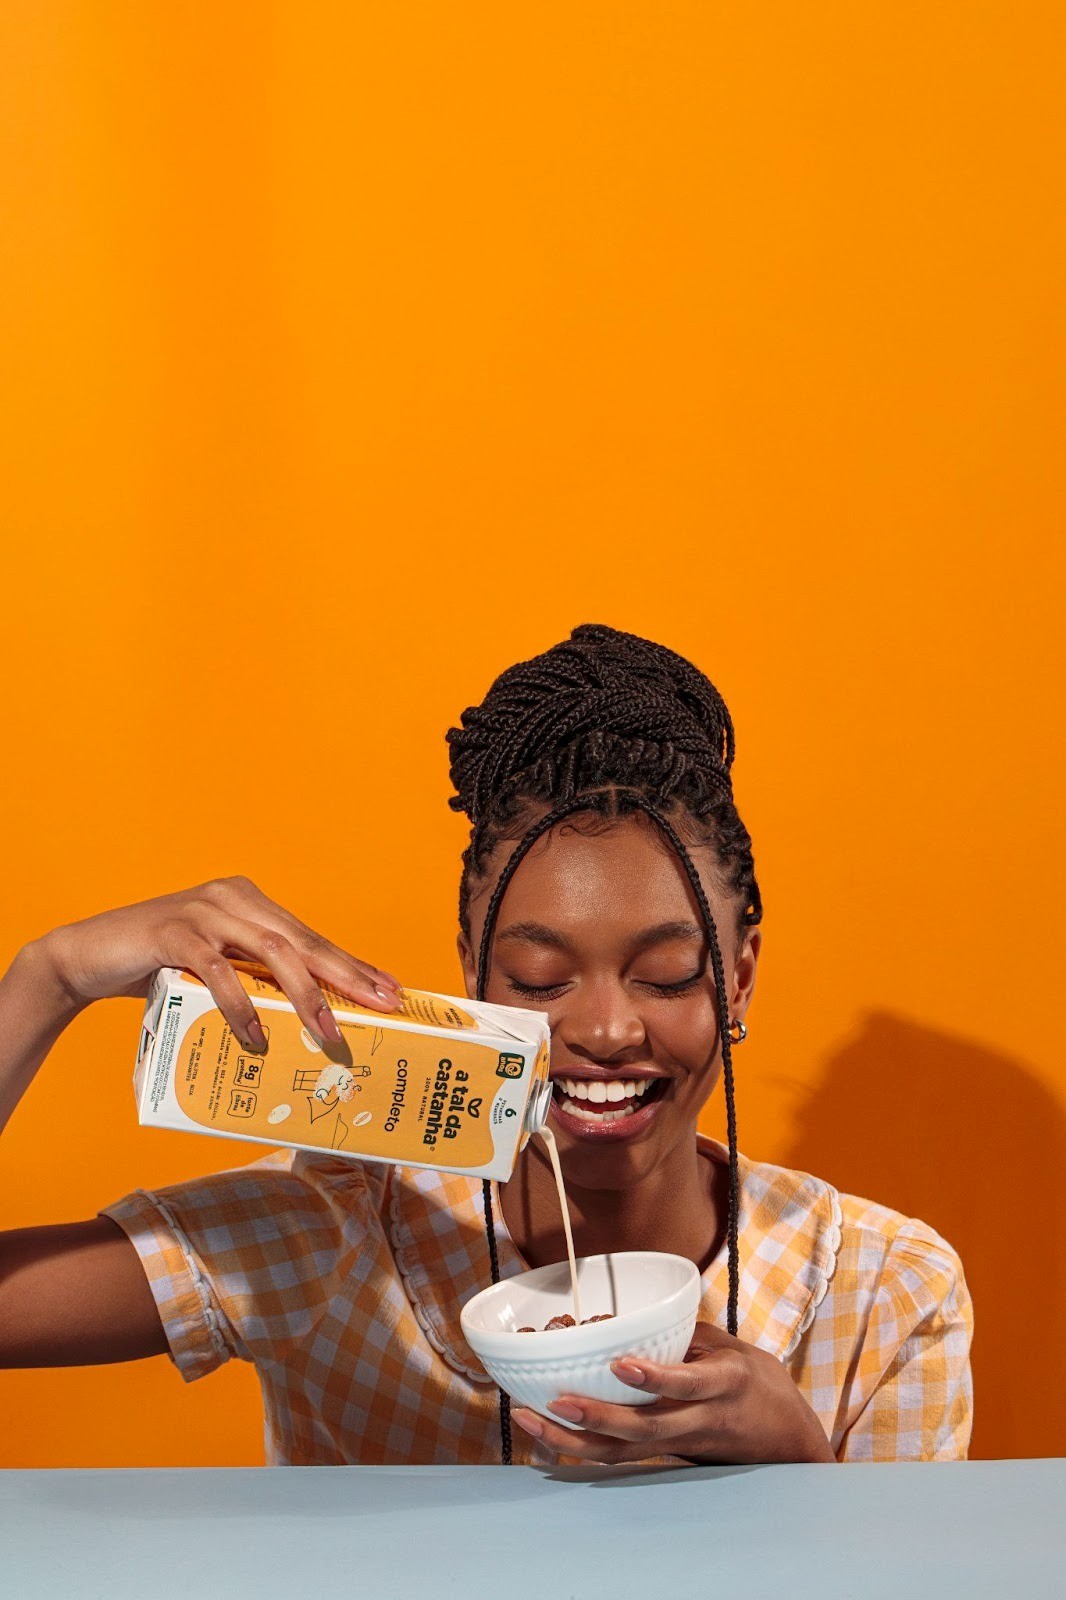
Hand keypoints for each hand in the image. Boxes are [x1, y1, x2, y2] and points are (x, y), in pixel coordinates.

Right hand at [38, 876, 401, 1051]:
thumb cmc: (158, 968)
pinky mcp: (173, 932)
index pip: (311, 937)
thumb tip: (303, 1021)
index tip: (389, 990)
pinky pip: (218, 970)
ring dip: (305, 995)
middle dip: (347, 976)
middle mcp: (234, 897)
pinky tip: (257, 1036)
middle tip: (382, 1005)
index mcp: (250, 902)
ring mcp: (204, 910)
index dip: (351, 964)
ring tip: (329, 1033)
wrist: (86, 956)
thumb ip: (251, 979)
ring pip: (271, 952)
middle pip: (303, 941)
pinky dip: (241, 1006)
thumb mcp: (215, 969)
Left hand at [512, 1320, 835, 1464]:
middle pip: (647, 1430)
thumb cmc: (759, 1383)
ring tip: (532, 1420)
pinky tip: (547, 1439)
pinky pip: (623, 1459)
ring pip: (626, 1452)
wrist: (789, 1442)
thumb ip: (685, 1338)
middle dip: (599, 1419)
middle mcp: (701, 1420)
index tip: (620, 1364)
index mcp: (723, 1384)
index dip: (655, 1379)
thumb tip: (631, 1324)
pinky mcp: (670, 1458)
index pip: (689, 1385)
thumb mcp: (731, 1349)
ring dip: (576, 1441)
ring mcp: (683, 1445)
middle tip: (556, 1402)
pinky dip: (583, 1450)